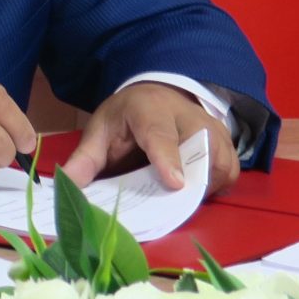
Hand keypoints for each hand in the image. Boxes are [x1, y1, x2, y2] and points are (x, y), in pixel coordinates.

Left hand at [61, 82, 237, 194]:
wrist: (156, 95)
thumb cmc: (127, 116)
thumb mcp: (100, 130)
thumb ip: (86, 159)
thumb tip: (67, 185)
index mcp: (149, 109)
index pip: (161, 135)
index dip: (168, 160)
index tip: (174, 184)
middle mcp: (187, 116)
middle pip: (200, 151)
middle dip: (193, 180)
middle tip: (174, 203)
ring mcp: (212, 127)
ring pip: (220, 163)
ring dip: (205, 186)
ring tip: (182, 199)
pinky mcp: (226, 141)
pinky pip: (230, 170)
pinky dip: (217, 185)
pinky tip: (197, 191)